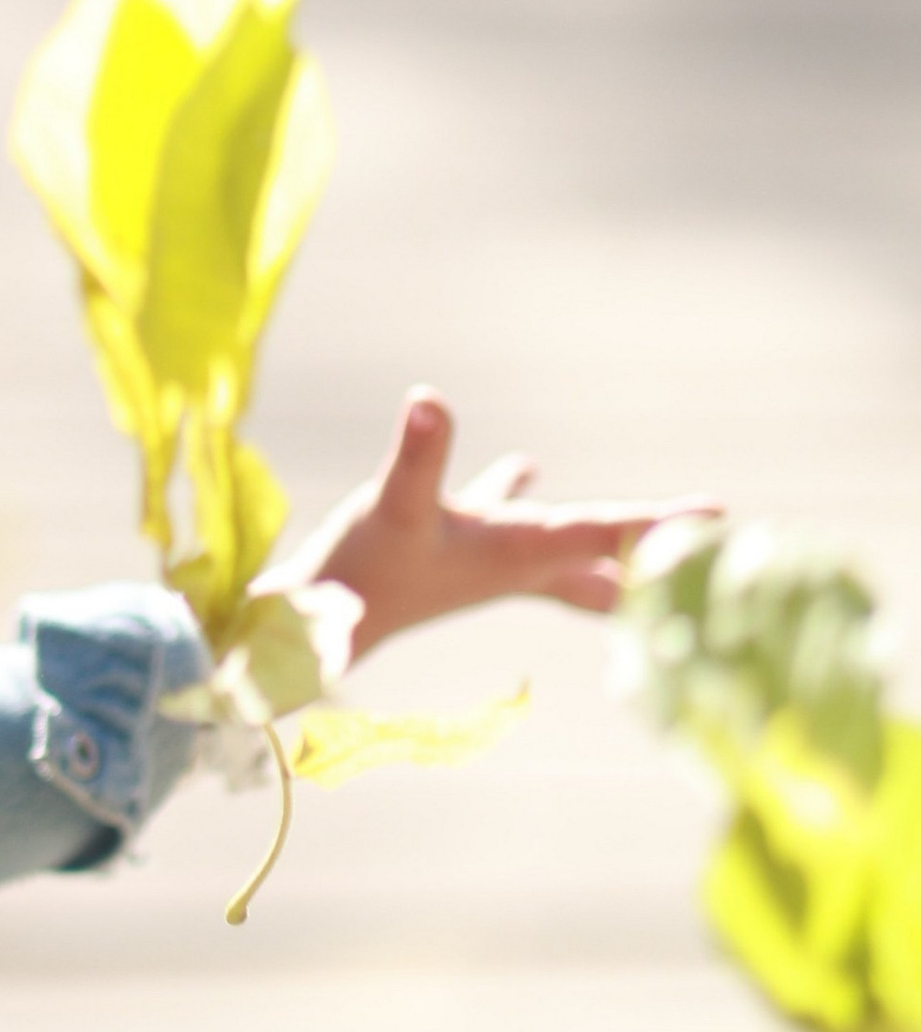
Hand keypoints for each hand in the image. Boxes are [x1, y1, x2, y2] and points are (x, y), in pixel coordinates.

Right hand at [267, 388, 713, 666]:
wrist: (311, 630)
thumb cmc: (358, 574)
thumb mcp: (391, 509)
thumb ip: (417, 457)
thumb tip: (428, 401)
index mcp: (516, 553)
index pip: (605, 533)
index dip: (662, 522)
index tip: (721, 515)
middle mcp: (514, 563)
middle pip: (607, 561)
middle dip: (659, 552)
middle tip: (719, 547)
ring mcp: (485, 561)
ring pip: (568, 555)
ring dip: (611, 546)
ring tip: (659, 540)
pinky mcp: (450, 550)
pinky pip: (507, 523)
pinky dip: (523, 498)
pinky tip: (528, 467)